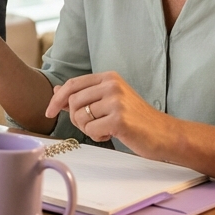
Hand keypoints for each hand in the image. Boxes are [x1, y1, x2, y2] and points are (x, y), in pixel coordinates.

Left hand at [45, 72, 174, 155]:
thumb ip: (85, 94)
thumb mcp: (110, 101)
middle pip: (73, 101)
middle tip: (91, 125)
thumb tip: (57, 90)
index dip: (56, 99)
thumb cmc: (136, 119)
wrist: (166, 134)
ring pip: (79, 116)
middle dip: (75, 118)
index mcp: (109, 77)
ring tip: (105, 129)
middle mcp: (112, 85)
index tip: (48, 112)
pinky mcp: (119, 119)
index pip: (72, 84)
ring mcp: (116, 101)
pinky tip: (112, 134)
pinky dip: (97, 136)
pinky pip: (90, 130)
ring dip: (87, 128)